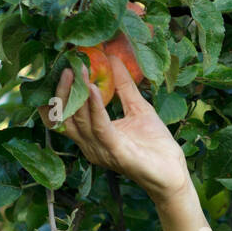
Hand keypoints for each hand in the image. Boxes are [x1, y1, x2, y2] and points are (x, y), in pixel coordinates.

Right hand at [37, 53, 189, 202]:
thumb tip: (112, 57)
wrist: (173, 174)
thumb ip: (124, 85)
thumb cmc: (155, 146)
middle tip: (67, 65)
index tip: (59, 67)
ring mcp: (101, 150)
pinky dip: (95, 108)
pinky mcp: (115, 152)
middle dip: (62, 91)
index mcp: (91, 135)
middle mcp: (90, 144)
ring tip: (80, 70)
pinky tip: (94, 88)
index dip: (58, 92)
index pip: (63, 115)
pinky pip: (100, 127)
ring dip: (78, 94)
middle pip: (63, 118)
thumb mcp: (138, 108)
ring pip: (79, 121)